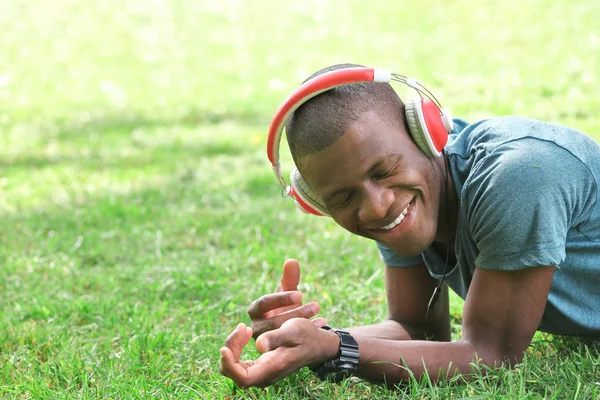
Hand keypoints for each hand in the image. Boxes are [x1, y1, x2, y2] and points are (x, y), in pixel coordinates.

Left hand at [219, 318, 337, 388]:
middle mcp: (264, 375)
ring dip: (233, 347)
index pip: (242, 378)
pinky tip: (246, 331)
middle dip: (231, 349)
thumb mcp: (294, 330)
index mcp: (272, 369)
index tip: (225, 348)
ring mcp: (261, 372)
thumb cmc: (306, 336)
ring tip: (243, 328)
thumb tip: (259, 345)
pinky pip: (240, 362)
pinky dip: (238, 347)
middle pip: (233, 371)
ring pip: (234, 367)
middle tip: (242, 327)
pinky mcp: (260, 366)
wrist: (317, 344)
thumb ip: (276, 337)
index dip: (230, 365)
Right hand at [248, 259, 325, 337]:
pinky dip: (308, 332)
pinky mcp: (276, 350)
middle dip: (297, 313)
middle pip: (274, 321)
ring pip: (282, 334)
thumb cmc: (285, 306)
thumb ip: (290, 279)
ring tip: (320, 313)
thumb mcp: (288, 292)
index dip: (281, 298)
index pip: (263, 303)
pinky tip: (322, 323)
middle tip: (317, 305)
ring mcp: (266, 341)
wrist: (289, 326)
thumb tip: (292, 261)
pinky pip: (290, 343)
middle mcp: (256, 326)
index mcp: (255, 310)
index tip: (300, 294)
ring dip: (303, 322)